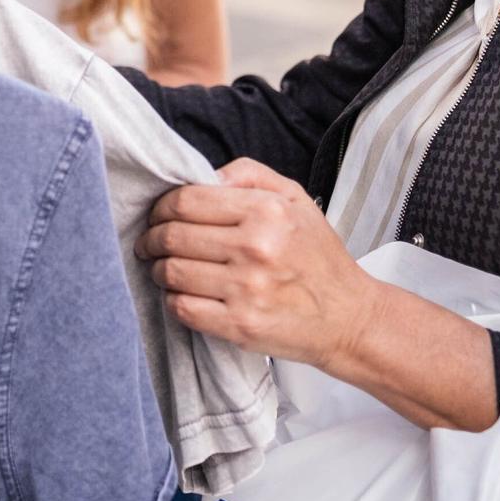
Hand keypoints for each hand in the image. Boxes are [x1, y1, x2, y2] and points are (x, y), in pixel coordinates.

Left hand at [135, 158, 379, 372]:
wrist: (349, 318)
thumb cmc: (318, 256)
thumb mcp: (295, 198)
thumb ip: (249, 174)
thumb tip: (204, 176)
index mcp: (266, 211)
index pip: (187, 201)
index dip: (161, 207)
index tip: (157, 215)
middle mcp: (255, 248)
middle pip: (172, 236)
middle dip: (151, 239)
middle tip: (149, 243)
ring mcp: (247, 289)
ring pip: (171, 272)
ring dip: (158, 270)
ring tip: (162, 268)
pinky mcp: (240, 326)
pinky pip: (183, 308)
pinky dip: (172, 300)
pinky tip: (180, 294)